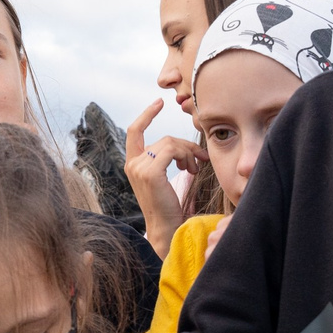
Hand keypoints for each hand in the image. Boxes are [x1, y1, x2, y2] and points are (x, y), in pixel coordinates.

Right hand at [125, 100, 197, 255]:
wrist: (166, 230)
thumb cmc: (169, 208)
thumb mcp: (163, 179)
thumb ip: (166, 160)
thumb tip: (184, 148)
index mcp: (133, 164)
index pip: (134, 131)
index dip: (147, 115)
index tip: (159, 102)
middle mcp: (132, 164)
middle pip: (165, 139)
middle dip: (187, 146)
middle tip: (199, 160)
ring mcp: (139, 168)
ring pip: (171, 143)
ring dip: (189, 154)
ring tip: (195, 169)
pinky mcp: (150, 172)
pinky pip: (173, 150)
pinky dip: (187, 156)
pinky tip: (192, 171)